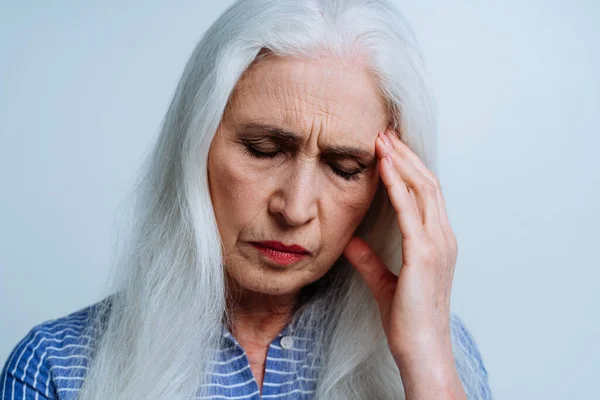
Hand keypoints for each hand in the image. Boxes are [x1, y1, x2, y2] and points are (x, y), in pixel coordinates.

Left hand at [343, 129, 458, 363]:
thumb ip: (370, 260)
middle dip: (405, 155)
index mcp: (438, 242)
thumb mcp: (385, 283)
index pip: (426, 194)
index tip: (389, 149)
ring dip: (401, 161)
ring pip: (423, 189)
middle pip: (427, 183)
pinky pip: (410, 210)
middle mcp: (443, 237)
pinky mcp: (423, 254)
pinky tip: (383, 165)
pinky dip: (396, 184)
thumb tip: (350, 241)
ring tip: (382, 139)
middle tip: (384, 133)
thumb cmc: (408, 320)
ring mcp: (437, 244)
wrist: (421, 348)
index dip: (408, 168)